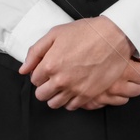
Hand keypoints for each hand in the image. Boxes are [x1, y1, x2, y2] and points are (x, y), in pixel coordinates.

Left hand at [20, 17, 139, 109]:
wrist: (116, 36)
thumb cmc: (88, 32)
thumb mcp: (56, 33)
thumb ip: (36, 51)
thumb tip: (23, 69)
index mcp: (50, 64)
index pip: (34, 79)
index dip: (40, 73)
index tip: (48, 69)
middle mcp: (60, 80)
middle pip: (42, 95)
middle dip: (45, 86)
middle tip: (54, 78)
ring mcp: (75, 89)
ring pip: (54, 103)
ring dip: (56, 95)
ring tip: (64, 86)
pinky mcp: (89, 94)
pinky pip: (72, 106)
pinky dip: (70, 101)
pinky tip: (74, 90)